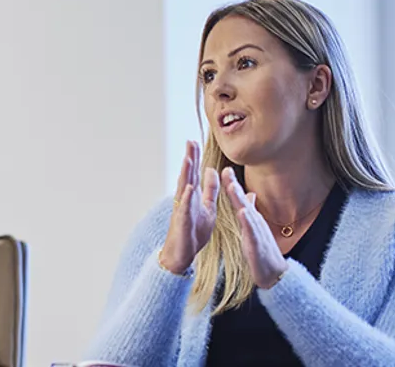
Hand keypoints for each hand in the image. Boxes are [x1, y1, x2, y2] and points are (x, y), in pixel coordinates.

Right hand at [158, 141, 214, 273]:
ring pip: (183, 188)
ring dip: (185, 174)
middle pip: (187, 175)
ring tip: (188, 158)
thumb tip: (212, 171)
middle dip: (189, 159)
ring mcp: (182, 210)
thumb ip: (210, 190)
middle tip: (190, 141)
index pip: (194, 173)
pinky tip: (189, 188)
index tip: (194, 141)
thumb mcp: (208, 207)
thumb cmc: (193, 231)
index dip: (194, 158)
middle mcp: (185, 200)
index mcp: (193, 196)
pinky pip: (185, 208)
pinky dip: (187, 198)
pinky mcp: (182, 223)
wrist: (182, 253)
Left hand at [221, 167, 289, 287]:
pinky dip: (247, 221)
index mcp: (250, 219)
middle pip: (243, 200)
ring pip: (247, 212)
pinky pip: (252, 231)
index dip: (232, 184)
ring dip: (240, 199)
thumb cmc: (261, 250)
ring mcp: (256, 232)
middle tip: (226, 169)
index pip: (239, 199)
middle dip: (234, 185)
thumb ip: (251, 210)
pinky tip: (242, 213)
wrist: (273, 272)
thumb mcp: (253, 227)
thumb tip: (250, 194)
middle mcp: (254, 222)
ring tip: (232, 186)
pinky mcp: (257, 244)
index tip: (223, 169)